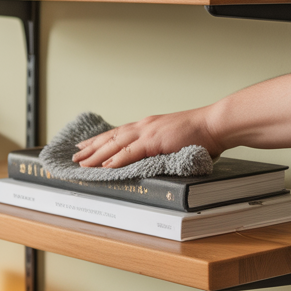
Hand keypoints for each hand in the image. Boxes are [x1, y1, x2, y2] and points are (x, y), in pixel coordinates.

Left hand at [71, 107, 224, 167]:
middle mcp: (144, 126)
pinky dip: (116, 158)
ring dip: (97, 154)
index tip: (86, 145)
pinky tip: (104, 165)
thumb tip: (153, 160)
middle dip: (92, 147)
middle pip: (112, 137)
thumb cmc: (201, 134)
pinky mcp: (156, 141)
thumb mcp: (174, 140)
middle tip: (75, 155)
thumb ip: (161, 148)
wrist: (215, 124)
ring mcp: (149, 132)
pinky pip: (132, 152)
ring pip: (116, 144)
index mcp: (149, 126)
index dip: (101, 140)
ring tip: (82, 162)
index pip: (119, 133)